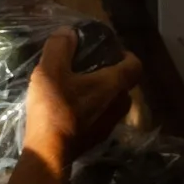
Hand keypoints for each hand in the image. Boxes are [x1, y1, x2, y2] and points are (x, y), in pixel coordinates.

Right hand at [8, 29, 143, 183]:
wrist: (49, 152)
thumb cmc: (54, 108)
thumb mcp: (49, 71)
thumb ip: (59, 47)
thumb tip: (69, 32)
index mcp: (113, 84)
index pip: (135, 65)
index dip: (127, 55)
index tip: (111, 51)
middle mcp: (118, 104)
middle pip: (123, 84)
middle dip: (109, 75)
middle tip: (88, 69)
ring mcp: (110, 124)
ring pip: (112, 102)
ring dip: (100, 94)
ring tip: (77, 89)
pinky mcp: (98, 138)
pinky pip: (101, 117)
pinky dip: (92, 111)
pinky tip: (71, 110)